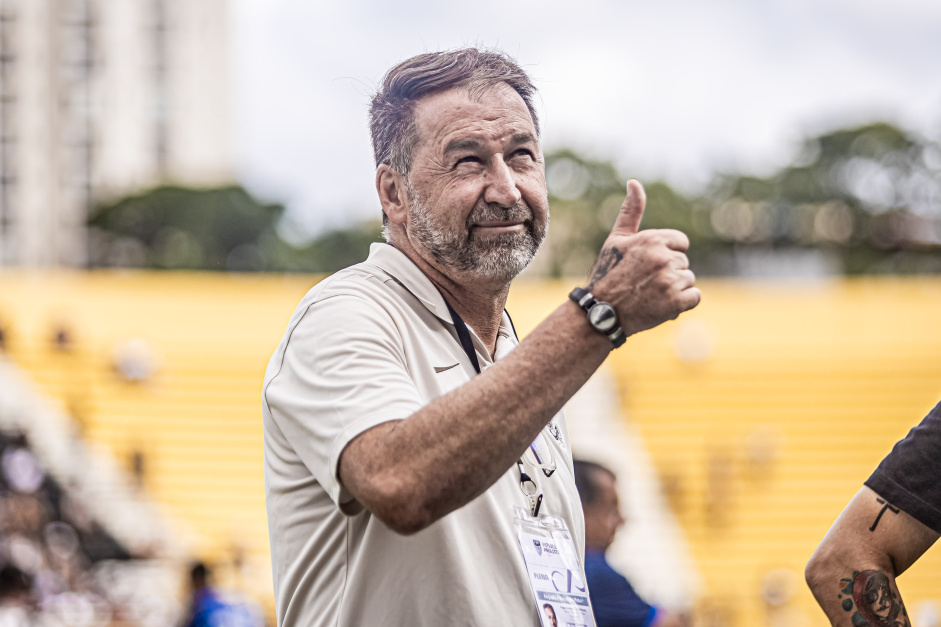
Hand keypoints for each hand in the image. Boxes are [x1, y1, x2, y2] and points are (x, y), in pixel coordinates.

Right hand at [586, 179, 699, 336]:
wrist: (600, 313)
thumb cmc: (607, 274)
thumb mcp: (617, 239)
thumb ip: (631, 211)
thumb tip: (634, 181)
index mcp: (652, 239)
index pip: (681, 242)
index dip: (666, 255)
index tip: (648, 266)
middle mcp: (663, 258)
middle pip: (683, 262)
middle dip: (668, 273)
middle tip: (643, 283)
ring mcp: (670, 281)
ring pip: (688, 280)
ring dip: (674, 289)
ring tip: (650, 295)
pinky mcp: (676, 302)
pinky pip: (694, 297)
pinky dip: (682, 304)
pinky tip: (661, 305)